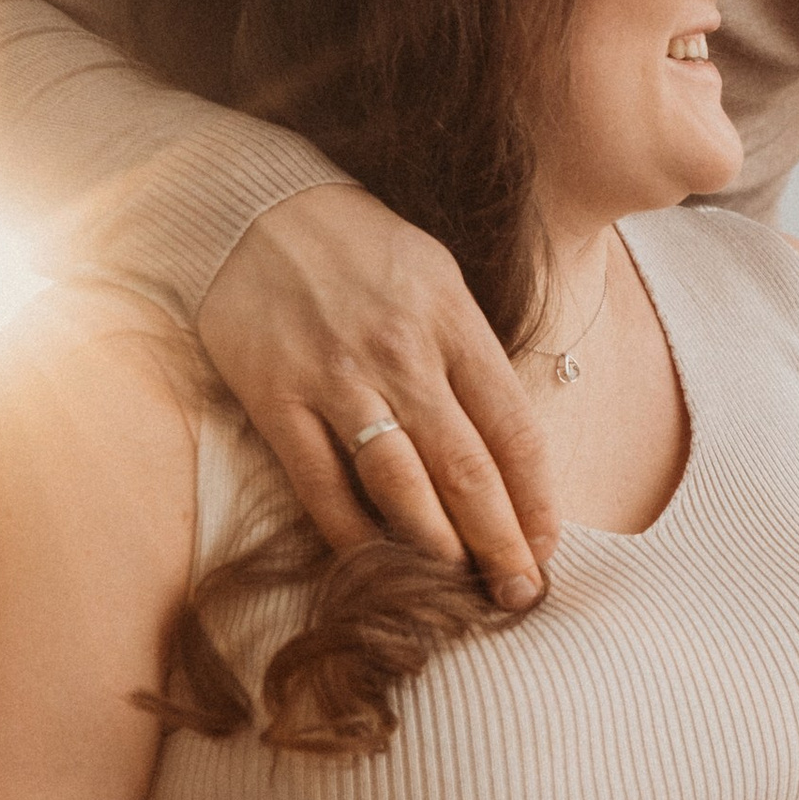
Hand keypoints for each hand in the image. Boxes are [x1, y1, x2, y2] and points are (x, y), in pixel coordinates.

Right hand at [197, 183, 553, 606]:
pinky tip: (378, 566)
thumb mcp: (434, 274)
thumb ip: (469, 353)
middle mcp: (400, 351)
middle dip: (503, 544)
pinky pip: (321, 488)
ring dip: (439, 550)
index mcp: (451, 317)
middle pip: (468, 469)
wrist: (251, 206)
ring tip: (463, 589)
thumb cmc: (356, 245)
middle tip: (522, 594)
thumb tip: (505, 446)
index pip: (513, 427)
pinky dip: (353, 536)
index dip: (537, 499)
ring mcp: (336, 378)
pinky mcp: (276, 400)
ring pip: (401, 487)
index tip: (547, 544)